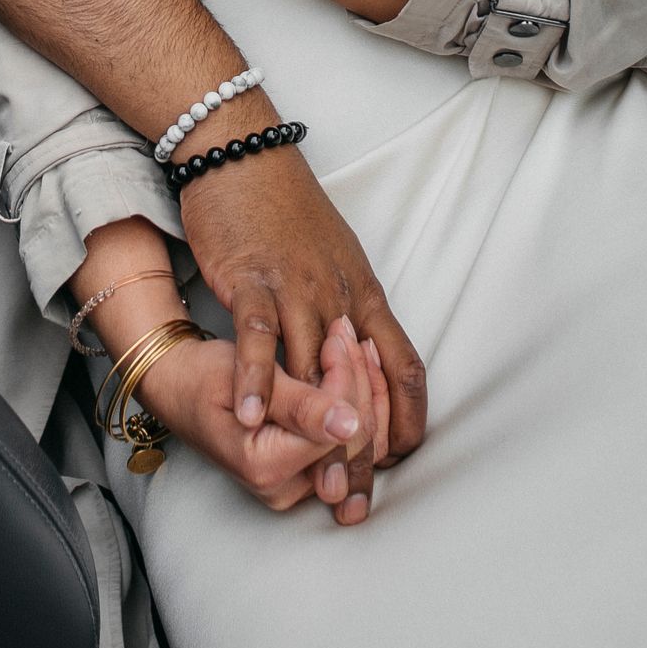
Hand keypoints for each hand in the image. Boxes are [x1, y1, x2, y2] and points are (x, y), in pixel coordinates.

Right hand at [137, 320, 390, 520]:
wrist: (177, 386)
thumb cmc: (204, 376)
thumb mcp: (247, 379)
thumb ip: (300, 405)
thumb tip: (347, 426)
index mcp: (267, 469)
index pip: (340, 428)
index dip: (347, 376)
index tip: (335, 333)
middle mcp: (285, 488)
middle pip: (359, 438)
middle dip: (360, 378)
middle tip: (344, 332)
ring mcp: (297, 483)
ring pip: (362, 439)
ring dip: (364, 387)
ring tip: (351, 343)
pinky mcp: (305, 469)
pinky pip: (349, 439)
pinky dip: (356, 398)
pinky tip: (353, 365)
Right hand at [182, 155, 426, 520]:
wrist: (241, 149)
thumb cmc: (284, 203)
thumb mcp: (335, 257)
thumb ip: (346, 306)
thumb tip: (356, 352)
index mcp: (364, 292)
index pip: (403, 366)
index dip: (405, 419)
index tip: (396, 463)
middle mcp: (339, 296)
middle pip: (363, 384)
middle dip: (361, 448)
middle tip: (355, 498)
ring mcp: (297, 288)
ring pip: (315, 371)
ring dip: (315, 431)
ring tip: (312, 484)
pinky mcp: (253, 279)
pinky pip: (257, 338)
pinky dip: (253, 380)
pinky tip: (246, 416)